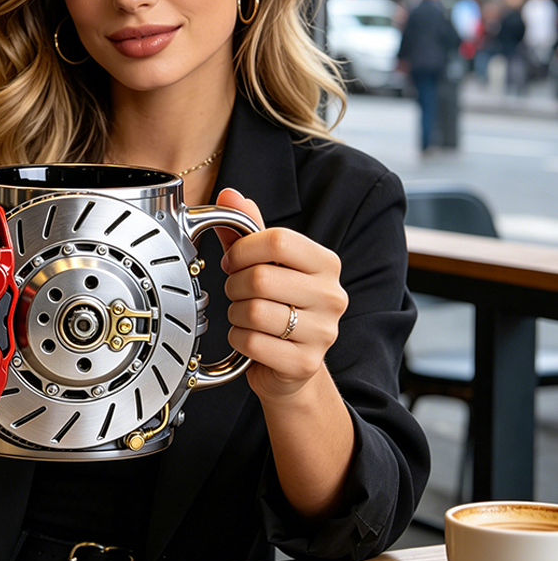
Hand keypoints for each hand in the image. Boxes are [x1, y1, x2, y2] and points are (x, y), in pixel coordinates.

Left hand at [215, 188, 348, 401]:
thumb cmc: (278, 305)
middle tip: (237, 293)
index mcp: (326, 263)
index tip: (233, 261)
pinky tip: (249, 339)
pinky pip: (251, 342)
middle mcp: (332, 296)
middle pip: (260, 278)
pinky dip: (238, 339)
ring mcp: (324, 332)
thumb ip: (247, 228)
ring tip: (245, 316)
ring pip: (253, 311)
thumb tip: (229, 195)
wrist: (291, 365)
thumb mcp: (266, 263)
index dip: (242, 249)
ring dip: (235, 314)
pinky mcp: (305, 363)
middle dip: (234, 285)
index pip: (278, 241)